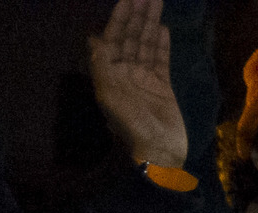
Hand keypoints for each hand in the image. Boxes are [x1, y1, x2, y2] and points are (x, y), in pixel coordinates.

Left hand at [88, 0, 185, 170]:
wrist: (158, 153)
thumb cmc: (131, 126)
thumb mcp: (110, 96)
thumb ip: (102, 66)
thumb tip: (94, 37)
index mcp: (109, 73)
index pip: (114, 37)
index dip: (119, 18)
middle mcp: (124, 71)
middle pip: (131, 37)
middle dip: (137, 15)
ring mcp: (144, 78)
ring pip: (146, 44)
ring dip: (150, 24)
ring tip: (157, 3)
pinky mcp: (162, 87)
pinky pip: (161, 60)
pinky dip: (161, 45)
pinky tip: (163, 29)